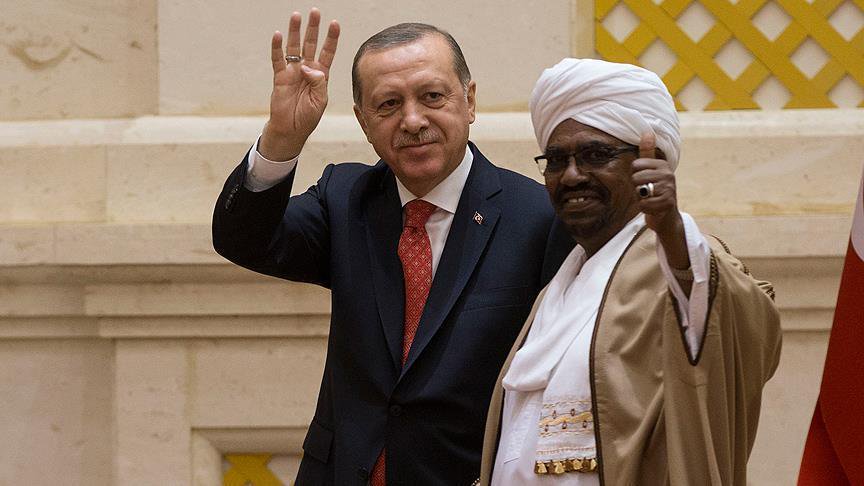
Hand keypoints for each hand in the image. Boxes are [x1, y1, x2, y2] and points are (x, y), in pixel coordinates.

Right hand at [259, 8, 339, 160]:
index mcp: (321, 75)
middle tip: (315, 12)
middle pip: (311, 44)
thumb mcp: (320, 100)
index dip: (331, 39)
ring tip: (296, 16)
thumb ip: (319, 82)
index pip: (327, 52)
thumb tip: (308, 67)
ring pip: (294, 47)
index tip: (335, 24)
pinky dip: (277, 48)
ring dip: (295, 32)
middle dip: (313, 28)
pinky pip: (278, 59)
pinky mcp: (280, 77)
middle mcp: (307, 70)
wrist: (291, 129)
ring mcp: (293, 72)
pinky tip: (278, 35)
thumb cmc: (308, 117)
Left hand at [632, 132, 689, 270]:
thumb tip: (647, 131)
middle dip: (637, 188)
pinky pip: (644, 204)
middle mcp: (668, 174)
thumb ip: (648, 153)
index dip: (635, 176)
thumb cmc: (655, 191)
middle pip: (635, 178)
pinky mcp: (668, 203)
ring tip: (650, 199)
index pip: (635, 165)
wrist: (666, 216)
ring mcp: (669, 189)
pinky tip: (652, 208)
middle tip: (646, 192)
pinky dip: (644, 209)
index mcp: (663, 164)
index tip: (645, 181)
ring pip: (639, 191)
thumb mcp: (652, 170)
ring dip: (640, 199)